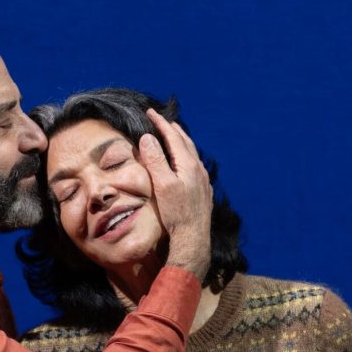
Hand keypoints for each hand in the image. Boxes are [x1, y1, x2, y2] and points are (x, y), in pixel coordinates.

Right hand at [139, 110, 211, 279]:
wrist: (193, 239)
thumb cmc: (176, 214)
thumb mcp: (162, 186)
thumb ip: (155, 161)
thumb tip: (147, 138)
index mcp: (189, 165)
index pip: (173, 136)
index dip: (160, 123)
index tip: (150, 112)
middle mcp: (199, 169)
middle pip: (185, 142)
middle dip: (172, 130)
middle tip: (162, 121)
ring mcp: (203, 181)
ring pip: (192, 154)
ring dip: (181, 143)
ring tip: (174, 138)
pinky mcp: (204, 192)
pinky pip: (195, 167)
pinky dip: (187, 158)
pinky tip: (184, 165)